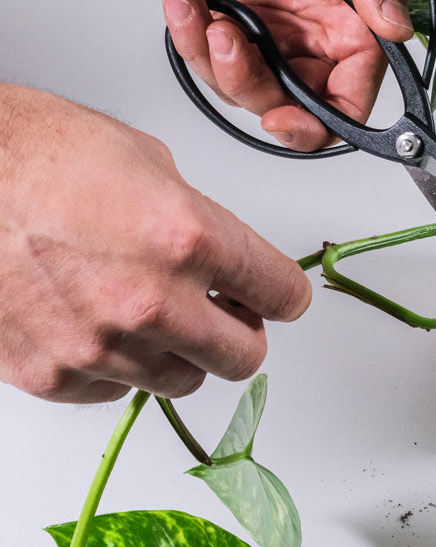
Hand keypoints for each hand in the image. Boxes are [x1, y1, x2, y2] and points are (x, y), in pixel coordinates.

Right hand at [0, 86, 310, 402]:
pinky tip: (102, 324)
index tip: (281, 296)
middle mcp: (151, 302)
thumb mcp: (149, 163)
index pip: (279, 293)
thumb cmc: (40, 154)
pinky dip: (120, 366)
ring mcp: (101, 347)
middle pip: (243, 356)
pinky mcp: (53, 376)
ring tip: (158, 313)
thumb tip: (220, 255)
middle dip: (243, 332)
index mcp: (189, 238)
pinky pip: (115, 391)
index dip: (284, 293)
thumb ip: (198, 219)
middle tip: (228, 312)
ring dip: (182, 351)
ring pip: (182, 381)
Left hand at [162, 0, 412, 152]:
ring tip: (199, 8)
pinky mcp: (233, 24)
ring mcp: (274, 37)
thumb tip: (395, 28)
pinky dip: (185, 31)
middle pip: (292, 108)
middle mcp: (318, 42)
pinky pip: (206, 55)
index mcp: (358, 28)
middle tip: (227, 42)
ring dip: (211, 59)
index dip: (320, 123)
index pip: (350, 102)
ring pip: (243, 89)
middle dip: (252, 89)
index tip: (283, 118)